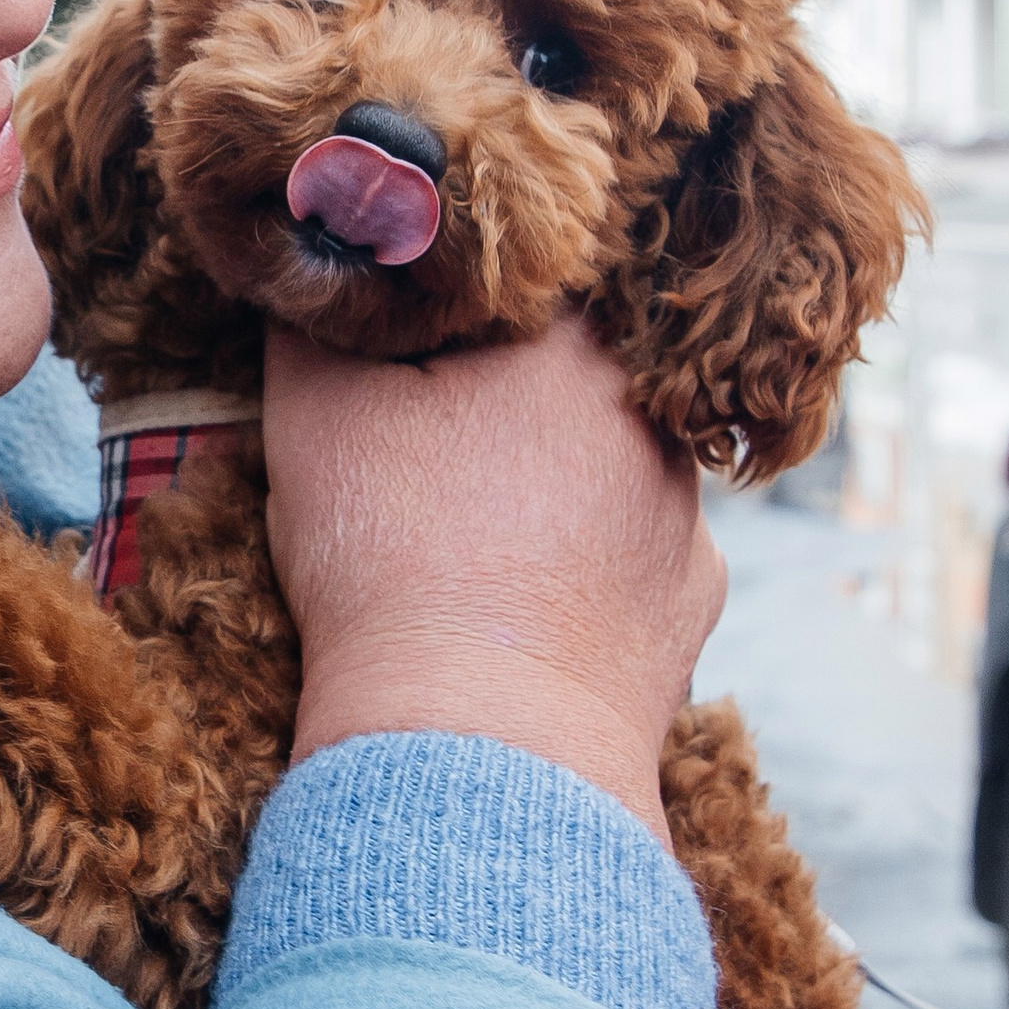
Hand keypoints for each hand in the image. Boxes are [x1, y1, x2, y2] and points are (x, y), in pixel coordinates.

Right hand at [262, 315, 727, 842]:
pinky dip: (585, 574)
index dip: (462, 306)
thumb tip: (328, 267)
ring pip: (609, 468)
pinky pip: (634, 563)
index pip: (527, 285)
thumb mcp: (316, 413)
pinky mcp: (693, 602)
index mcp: (576, 345)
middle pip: (573, 377)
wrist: (476, 742)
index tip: (413, 343)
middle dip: (509, 400)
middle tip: (434, 446)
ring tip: (473, 539)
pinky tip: (529, 604)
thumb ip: (318, 319)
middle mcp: (655, 416)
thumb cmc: (392, 559)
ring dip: (551, 487)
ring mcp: (686, 515)